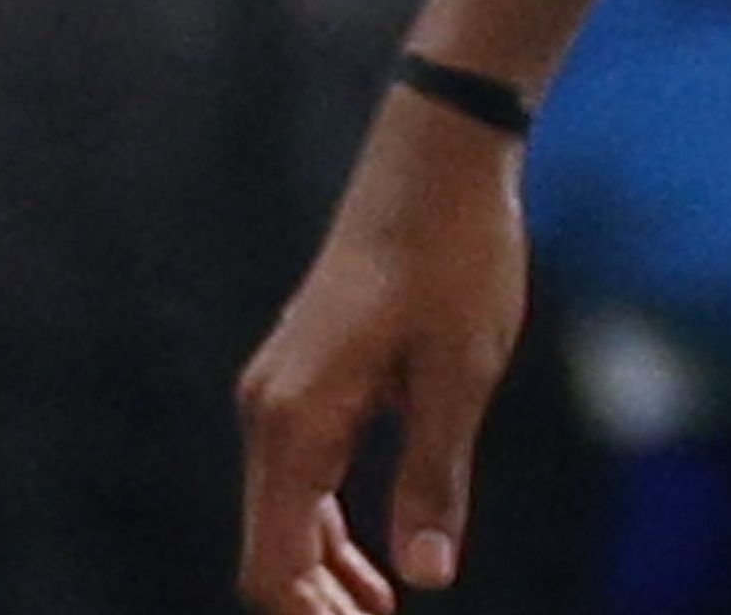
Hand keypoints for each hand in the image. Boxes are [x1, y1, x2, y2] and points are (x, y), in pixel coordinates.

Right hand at [232, 94, 529, 612]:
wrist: (438, 160)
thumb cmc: (455, 257)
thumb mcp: (462, 375)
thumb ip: (436, 480)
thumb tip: (428, 578)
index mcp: (296, 419)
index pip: (274, 561)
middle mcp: (268, 410)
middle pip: (269, 547)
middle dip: (314, 605)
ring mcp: (279, 391)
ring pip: (284, 513)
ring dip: (324, 571)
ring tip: (380, 613)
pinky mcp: (304, 375)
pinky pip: (302, 473)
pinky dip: (330, 524)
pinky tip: (377, 557)